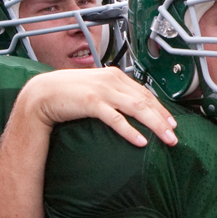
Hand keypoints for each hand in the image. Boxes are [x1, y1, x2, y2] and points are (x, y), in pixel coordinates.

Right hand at [15, 67, 176, 146]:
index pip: (145, 92)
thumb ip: (112, 94)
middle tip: (175, 133)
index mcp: (115, 76)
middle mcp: (112, 80)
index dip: (160, 108)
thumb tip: (129, 107)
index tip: (171, 122)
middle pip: (145, 100)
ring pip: (137, 108)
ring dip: (154, 125)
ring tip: (166, 138)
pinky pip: (116, 119)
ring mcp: (103, 91)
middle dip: (163, 118)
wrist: (41, 93)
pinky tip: (141, 141)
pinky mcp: (91, 102)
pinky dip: (130, 130)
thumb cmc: (67, 92)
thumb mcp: (95, 89)